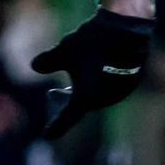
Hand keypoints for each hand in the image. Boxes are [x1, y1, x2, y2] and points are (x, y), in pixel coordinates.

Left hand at [31, 8, 153, 138]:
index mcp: (86, 97)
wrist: (124, 28)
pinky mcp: (131, 81)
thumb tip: (34, 67)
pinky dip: (98, 86)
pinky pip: (110, 89)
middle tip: (53, 93)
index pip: (68, 118)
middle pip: (83, 106)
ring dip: (83, 93)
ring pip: (97, 97)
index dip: (57, 126)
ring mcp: (121, 92)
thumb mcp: (63, 50)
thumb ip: (48, 61)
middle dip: (67, 102)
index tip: (47, 136)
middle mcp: (106, 100)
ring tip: (69, 85)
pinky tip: (92, 74)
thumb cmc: (91, 41)